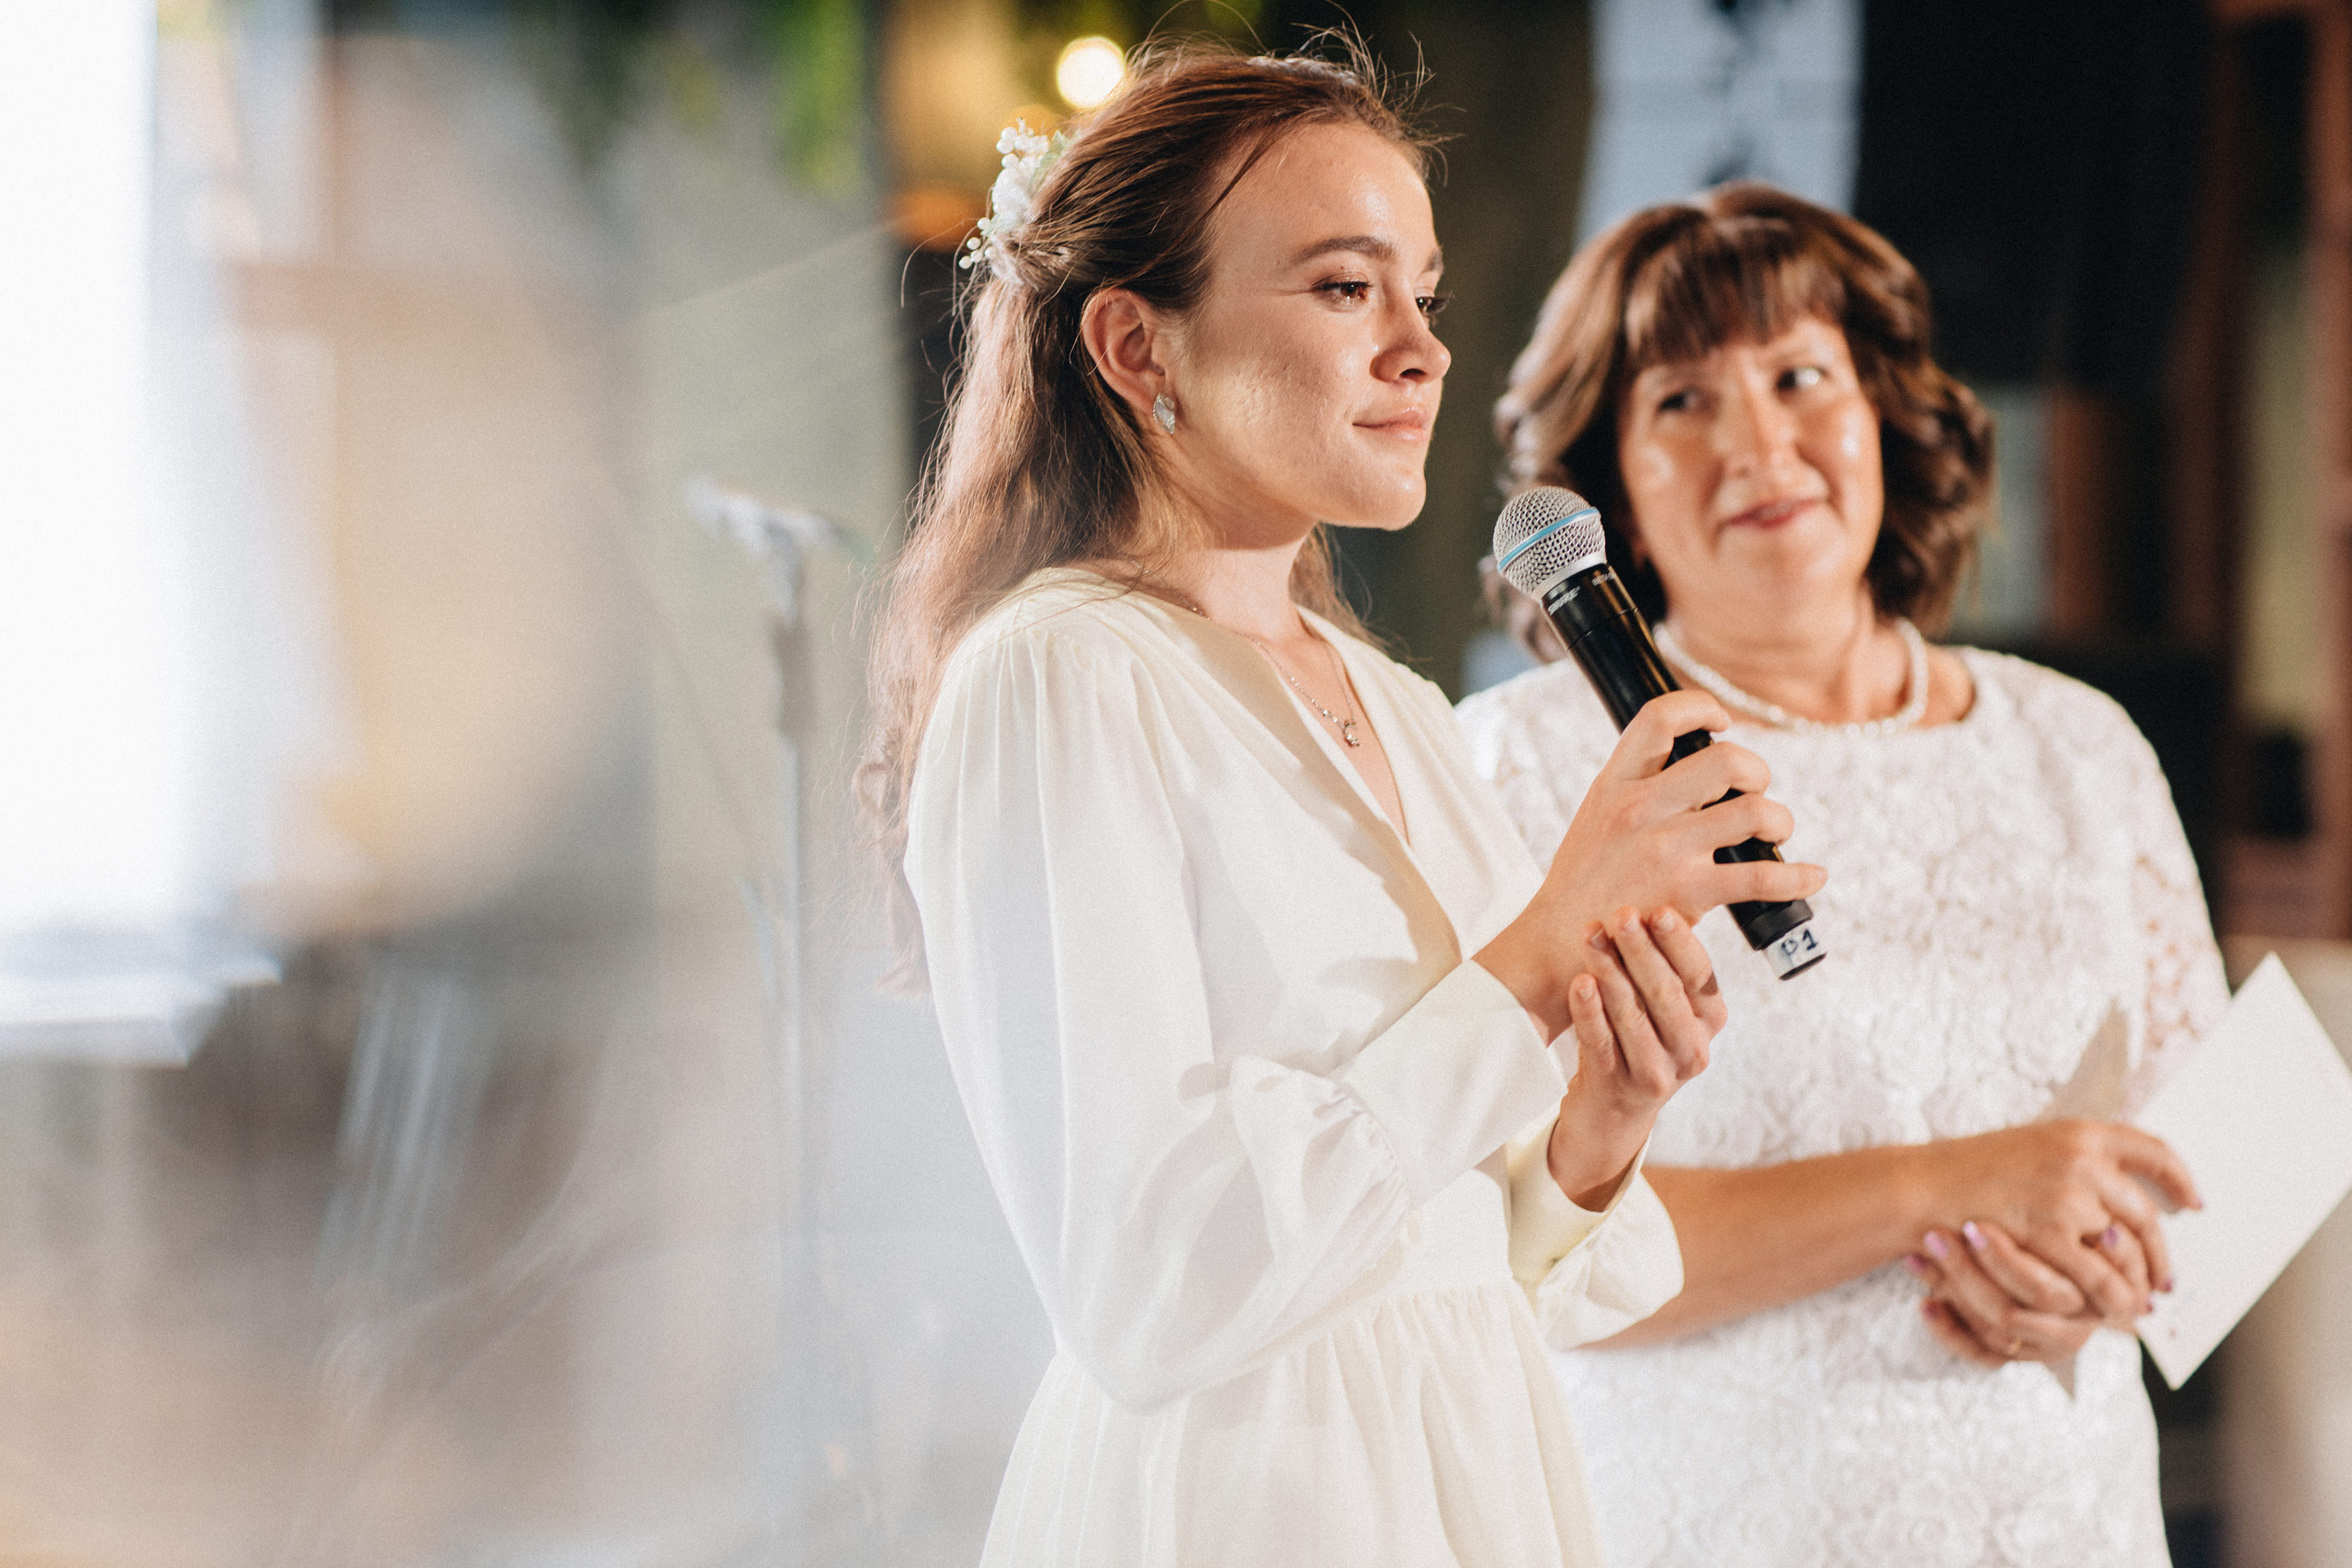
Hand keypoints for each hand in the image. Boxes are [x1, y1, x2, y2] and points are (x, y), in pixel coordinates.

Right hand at [1477, 690, 1826, 1037]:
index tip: (1720, 722)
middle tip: (1755, 792)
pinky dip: (1797, 877)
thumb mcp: (1594, 818)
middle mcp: (1640, 808)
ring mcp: (1665, 849)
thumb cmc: (1582, 885)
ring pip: (1754, 811)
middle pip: (1725, 760)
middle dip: (1756, 772)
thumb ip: (1634, 790)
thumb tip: (1687, 767)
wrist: (1558, 945)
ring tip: (1775, 832)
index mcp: (1614, 783)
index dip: (1700, 709)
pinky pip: (1762, 876)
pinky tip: (1812, 877)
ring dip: (1778, 820)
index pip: (1659, 718)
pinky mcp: (1687, 893)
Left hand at [1546, 907, 1723, 1207]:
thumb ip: (1666, 957)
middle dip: (1641, 950)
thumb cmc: (1641, 1030)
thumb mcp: (1668, 1000)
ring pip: (1633, 1017)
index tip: (1658, 909)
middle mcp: (1692, 1047)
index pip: (1699, 974)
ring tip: (1591, 937)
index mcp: (1711, 1016)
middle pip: (1667, 993)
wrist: (1615, 1105)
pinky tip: (1579, 983)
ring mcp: (1657, 1072)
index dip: (1678, 941)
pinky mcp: (1618, 1086)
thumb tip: (1650, 894)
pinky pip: (1601, 1044)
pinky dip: (1590, 1012)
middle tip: (1620, 914)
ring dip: (1610, 972)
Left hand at [1906, 1219, 2107, 1367]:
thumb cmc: (2060, 1229)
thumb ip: (2091, 1229)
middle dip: (1967, 1272)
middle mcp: (2068, 1331)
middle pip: (2010, 1312)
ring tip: (1917, 1255)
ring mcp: (2038, 1348)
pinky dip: (1948, 1331)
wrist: (2045, 1263)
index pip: (2044, 1291)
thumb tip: (2113, 1231)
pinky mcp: (2011, 1358)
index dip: (2005, 1260)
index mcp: (2092, 1302)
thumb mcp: (2079, 1223)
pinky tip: (1925, 1305)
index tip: (1972, 1225)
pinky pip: (1979, 1355)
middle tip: (1935, 1236)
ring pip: (1991, 1329)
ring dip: (1950, 1289)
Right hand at [1920, 1121, 2199, 1322]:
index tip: (2192, 1204)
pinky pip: (2095, 1279)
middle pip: (2145, 1217)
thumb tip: (2121, 1212)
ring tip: (2136, 1305)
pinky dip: (2105, 1301)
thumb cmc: (1970, 1173)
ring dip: (2137, 1286)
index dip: (2179, 1180)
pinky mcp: (2048, 1233)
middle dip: (2159, 1257)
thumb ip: (2077, 1167)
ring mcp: (2067, 1195)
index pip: (2153, 1152)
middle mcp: (2082, 1159)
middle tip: (2163, 1283)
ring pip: (2126, 1255)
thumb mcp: (2031, 1150)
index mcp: (2081, 1133)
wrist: (1921, 1187)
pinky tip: (2105, 1310)